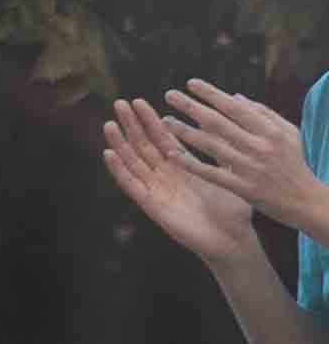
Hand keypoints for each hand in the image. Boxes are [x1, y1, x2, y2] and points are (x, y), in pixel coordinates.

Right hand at [115, 98, 268, 266]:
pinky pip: (131, 185)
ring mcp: (157, 190)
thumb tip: (219, 127)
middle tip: (121, 103)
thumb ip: (221, 153)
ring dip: (120, 143)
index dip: (150, 121)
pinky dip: (119, 169)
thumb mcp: (230, 175)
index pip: (162, 139)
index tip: (139, 102)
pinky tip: (109, 154)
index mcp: (183, 167)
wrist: (233, 241)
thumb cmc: (235, 212)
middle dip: (132, 125)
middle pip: (143, 146)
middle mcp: (167, 175)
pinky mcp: (152, 205)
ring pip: (133, 162)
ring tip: (110, 123)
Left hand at [165, 80, 328, 236]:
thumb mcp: (288, 134)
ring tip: (165, 120)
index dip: (211, 94)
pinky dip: (191, 164)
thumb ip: (263, 114)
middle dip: (191, 107)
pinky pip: (212, 173)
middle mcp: (259, 148)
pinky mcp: (244, 188)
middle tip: (169, 94)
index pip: (235, 108)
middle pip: (218, 123)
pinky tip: (173, 154)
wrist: (308, 202)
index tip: (191, 83)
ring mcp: (250, 168)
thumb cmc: (296, 163)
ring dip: (186, 132)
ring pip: (211, 146)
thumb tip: (235, 97)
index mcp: (270, 132)